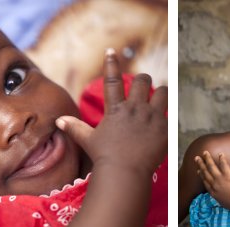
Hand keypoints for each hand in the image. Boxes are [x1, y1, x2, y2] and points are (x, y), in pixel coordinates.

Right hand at [56, 48, 167, 176]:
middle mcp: (135, 108)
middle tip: (141, 87)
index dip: (111, 64)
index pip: (112, 81)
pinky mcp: (165, 128)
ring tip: (157, 100)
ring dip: (160, 94)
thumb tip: (59, 120)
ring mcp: (152, 117)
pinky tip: (163, 124)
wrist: (125, 172)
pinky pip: (170, 115)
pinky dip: (166, 117)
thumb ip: (75, 127)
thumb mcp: (88, 140)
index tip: (111, 51)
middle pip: (143, 80)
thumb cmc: (104, 157)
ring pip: (162, 92)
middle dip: (142, 81)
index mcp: (116, 109)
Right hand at [195, 151, 229, 217]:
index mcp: (213, 192)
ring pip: (211, 166)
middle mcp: (214, 185)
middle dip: (200, 164)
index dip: (201, 175)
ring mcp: (220, 179)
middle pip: (205, 172)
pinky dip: (221, 158)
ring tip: (205, 152)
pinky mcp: (228, 175)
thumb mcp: (224, 203)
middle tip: (197, 158)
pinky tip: (220, 154)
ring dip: (207, 158)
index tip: (198, 170)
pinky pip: (223, 164)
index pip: (205, 181)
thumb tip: (221, 194)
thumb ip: (220, 197)